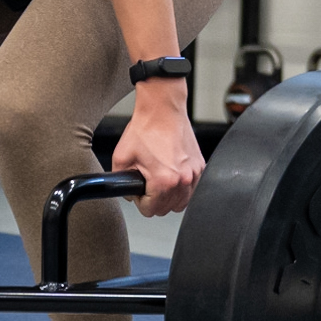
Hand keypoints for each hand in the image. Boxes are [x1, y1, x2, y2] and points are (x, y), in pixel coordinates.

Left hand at [108, 79, 202, 215]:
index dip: (140, 202)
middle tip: (147, 185)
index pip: (151, 210)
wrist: (162, 109)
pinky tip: (171, 174)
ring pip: (182, 202)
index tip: (139, 192)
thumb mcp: (121, 157)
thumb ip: (120, 181)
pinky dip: (182, 187)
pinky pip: (192, 188)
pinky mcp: (200, 166)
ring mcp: (194, 173)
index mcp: (163, 181)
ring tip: (159, 181)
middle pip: (167, 209)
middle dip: (154, 200)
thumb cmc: (145, 128)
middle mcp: (182, 179)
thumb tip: (128, 193)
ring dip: (170, 197)